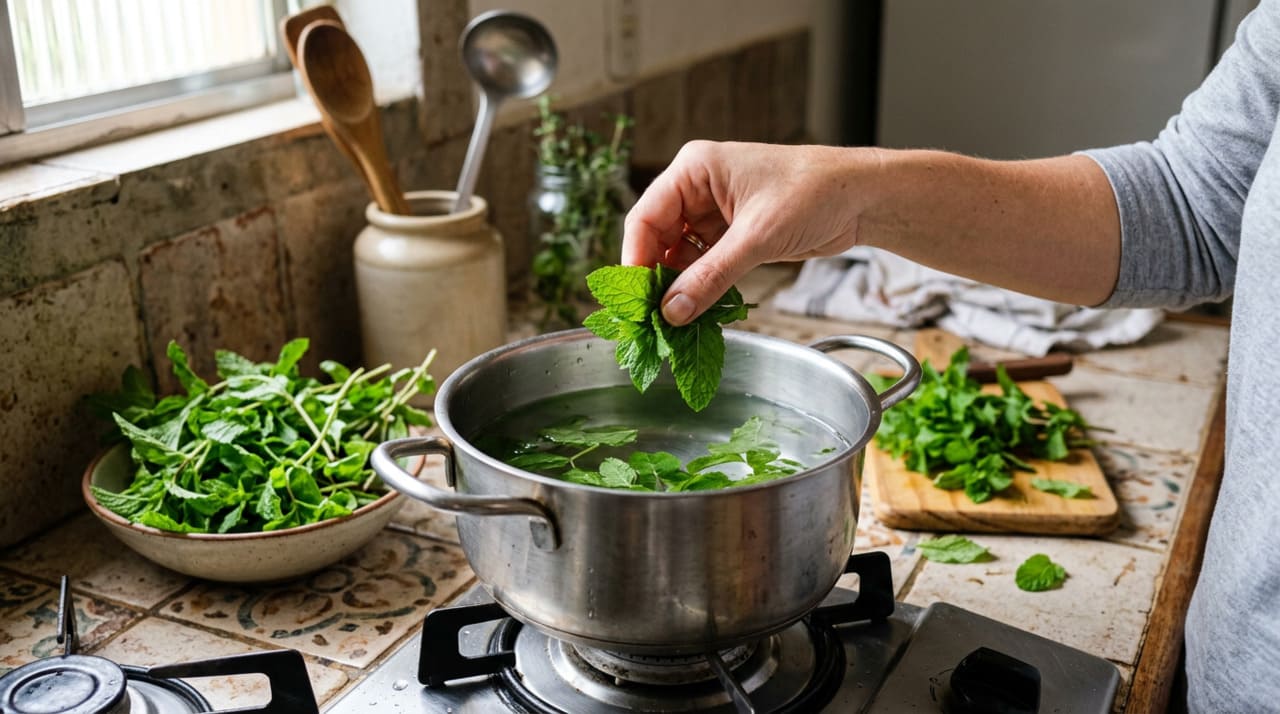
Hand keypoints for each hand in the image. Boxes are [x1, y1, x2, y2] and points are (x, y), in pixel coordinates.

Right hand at [622, 141, 878, 324]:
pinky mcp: (732, 234)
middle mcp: (698, 188)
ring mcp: (714, 212)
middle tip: (654, 317)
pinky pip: (703, 264)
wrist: (862, 198)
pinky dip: (700, 286)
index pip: (646, 217)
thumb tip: (673, 311)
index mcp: (695, 169)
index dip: (636, 259)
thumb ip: (712, 276)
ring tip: (678, 319)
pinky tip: (699, 309)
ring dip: (679, 286)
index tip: (636, 298)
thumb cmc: (815, 192)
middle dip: (657, 278)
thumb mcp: (758, 237)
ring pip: (679, 255)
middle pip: (658, 238)